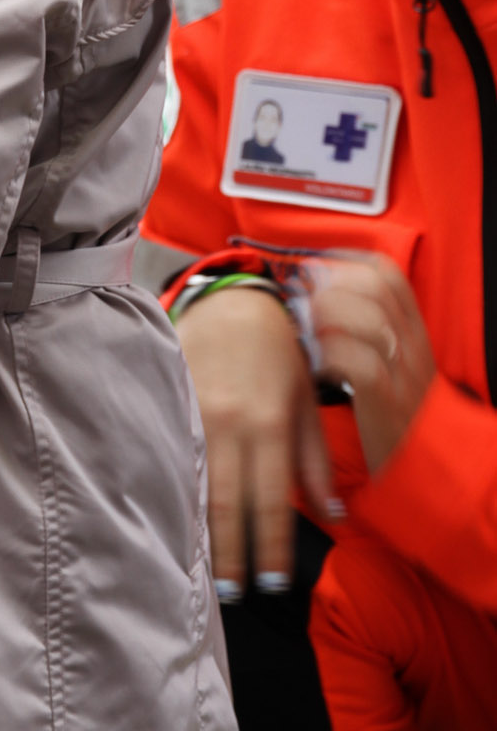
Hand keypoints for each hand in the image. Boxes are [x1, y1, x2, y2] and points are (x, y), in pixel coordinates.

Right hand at [175, 286, 337, 596]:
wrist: (231, 304)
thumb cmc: (278, 356)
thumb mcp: (306, 404)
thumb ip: (315, 462)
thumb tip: (333, 516)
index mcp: (270, 426)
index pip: (271, 501)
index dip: (271, 547)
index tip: (272, 583)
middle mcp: (230, 424)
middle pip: (229, 503)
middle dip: (230, 553)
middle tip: (231, 593)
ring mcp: (191, 414)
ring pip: (192, 483)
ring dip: (197, 529)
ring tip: (195, 567)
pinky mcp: (165, 404)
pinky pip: (166, 455)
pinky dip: (168, 489)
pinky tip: (165, 515)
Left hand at [306, 253, 434, 473]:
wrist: (427, 469)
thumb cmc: (398, 416)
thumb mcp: (394, 368)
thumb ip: (368, 335)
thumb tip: (322, 300)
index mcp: (413, 333)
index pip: (388, 274)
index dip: (348, 261)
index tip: (317, 266)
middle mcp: (412, 346)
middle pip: (374, 288)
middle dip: (331, 285)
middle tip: (303, 298)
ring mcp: (402, 373)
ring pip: (368, 318)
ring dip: (327, 316)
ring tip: (305, 330)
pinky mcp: (387, 403)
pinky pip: (358, 363)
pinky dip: (329, 357)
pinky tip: (314, 367)